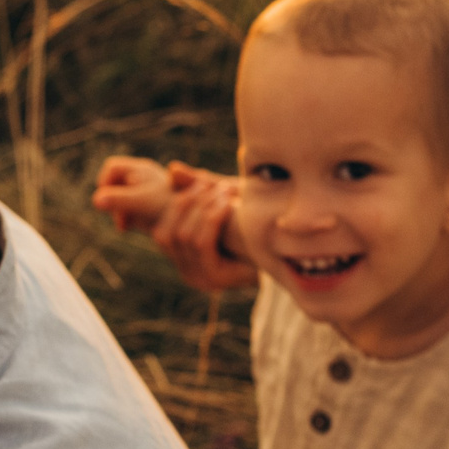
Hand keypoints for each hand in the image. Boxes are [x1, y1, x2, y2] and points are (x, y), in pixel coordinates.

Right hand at [91, 155, 173, 232]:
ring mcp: (146, 192)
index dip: (105, 183)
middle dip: (113, 201)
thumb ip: (118, 200)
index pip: (112, 168)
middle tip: (119, 216)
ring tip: (125, 223)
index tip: (109, 200)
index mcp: (141, 170)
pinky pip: (130, 209)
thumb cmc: (170, 208)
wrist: (196, 221)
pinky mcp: (149, 206)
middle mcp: (143, 178)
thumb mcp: (141, 202)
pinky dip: (127, 217)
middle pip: (114, 184)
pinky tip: (130, 227)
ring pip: (121, 198)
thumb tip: (96, 200)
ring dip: (119, 211)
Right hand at [94, 157, 255, 292]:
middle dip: (190, 203)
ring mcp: (200, 279)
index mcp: (184, 260)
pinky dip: (212, 218)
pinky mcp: (215, 279)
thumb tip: (172, 169)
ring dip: (203, 208)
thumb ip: (197, 189)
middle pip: (168, 234)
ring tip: (224, 191)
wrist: (287, 253)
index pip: (161, 233)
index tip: (201, 182)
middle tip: (213, 184)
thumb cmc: (255, 227)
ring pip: (184, 236)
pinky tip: (229, 205)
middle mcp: (187, 273)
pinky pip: (202, 243)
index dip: (177, 205)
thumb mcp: (222, 204)